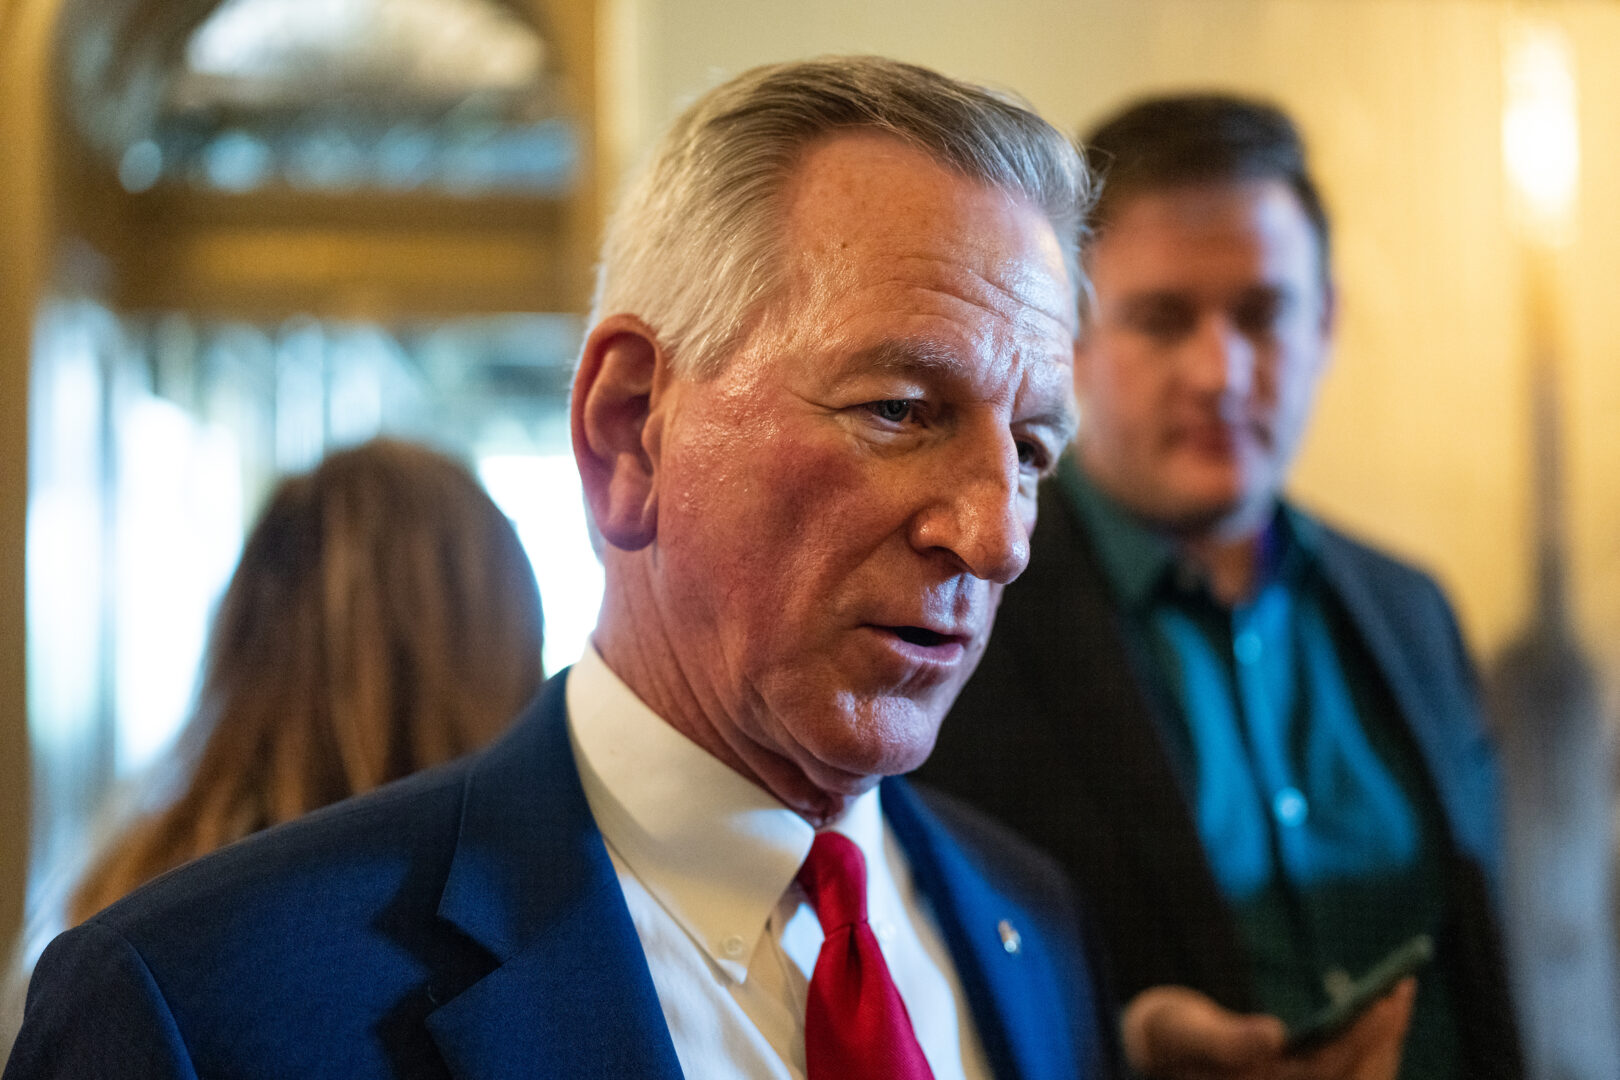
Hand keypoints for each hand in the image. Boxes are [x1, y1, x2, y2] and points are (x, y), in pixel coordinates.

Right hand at [1121, 979, 1416, 1079]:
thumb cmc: (1168, 1040)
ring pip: (1362, 1079)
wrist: (1165, 1052)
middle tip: (1401, 985)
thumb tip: (1274, 1036)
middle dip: (1383, 1037)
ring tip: (1398, 990)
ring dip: (1385, 1040)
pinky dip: (1373, 1042)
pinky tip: (1382, 1008)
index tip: (1383, 1002)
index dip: (1360, 1041)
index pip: (1326, 1076)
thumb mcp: (1180, 1034)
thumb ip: (1224, 1040)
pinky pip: (1354, 1071)